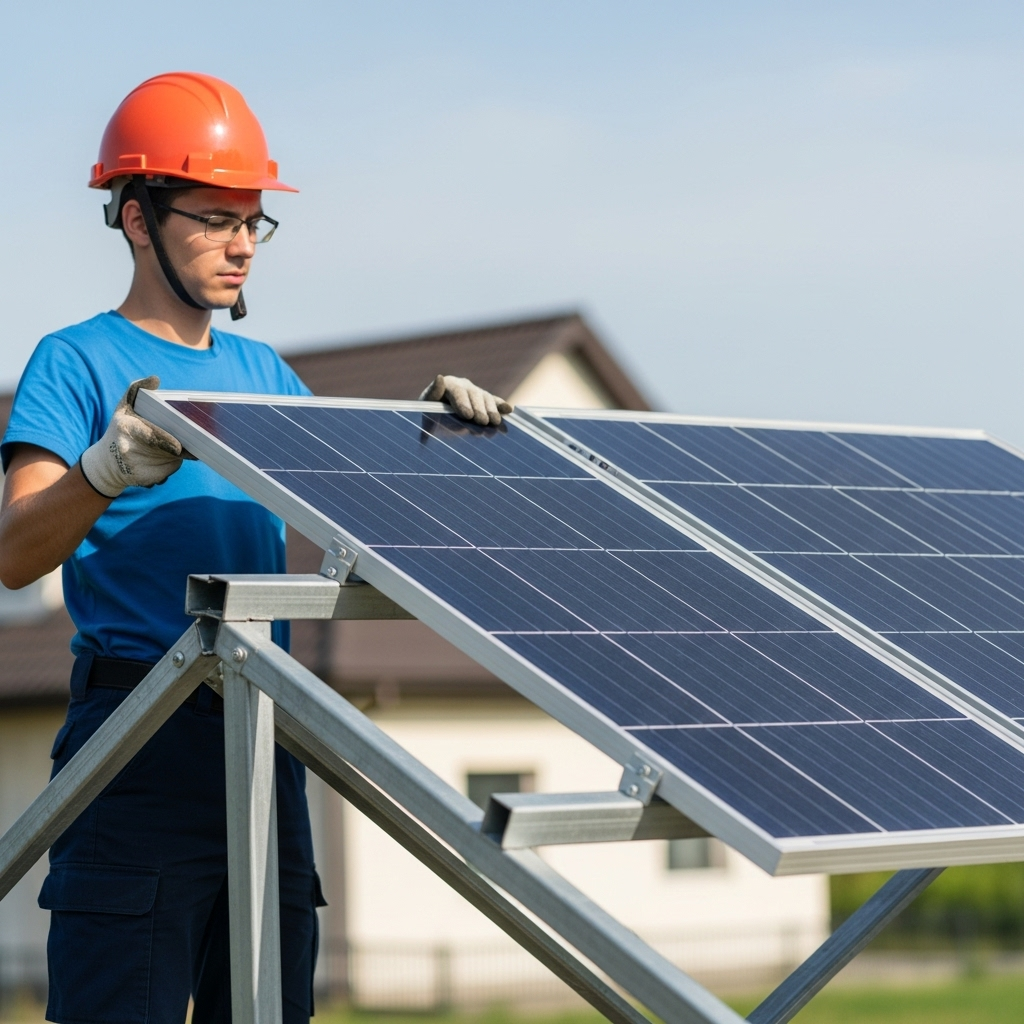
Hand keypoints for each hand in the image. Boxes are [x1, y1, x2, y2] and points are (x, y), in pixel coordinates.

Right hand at [79, 377, 189, 497]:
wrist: (106, 464)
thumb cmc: (119, 430)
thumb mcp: (123, 408)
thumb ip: (137, 390)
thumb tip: (156, 379)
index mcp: (125, 428)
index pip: (150, 435)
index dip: (166, 441)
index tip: (179, 447)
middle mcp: (129, 449)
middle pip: (166, 450)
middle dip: (180, 446)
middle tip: (188, 441)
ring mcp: (137, 467)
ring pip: (172, 460)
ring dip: (176, 454)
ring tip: (167, 447)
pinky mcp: (145, 481)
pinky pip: (169, 470)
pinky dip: (171, 464)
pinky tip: (161, 460)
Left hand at [419, 374, 513, 425]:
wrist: (435, 413)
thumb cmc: (428, 409)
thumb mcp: (425, 402)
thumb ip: (432, 392)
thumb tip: (439, 379)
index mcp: (449, 384)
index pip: (457, 392)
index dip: (463, 403)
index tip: (468, 415)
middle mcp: (464, 385)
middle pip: (474, 395)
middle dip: (479, 409)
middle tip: (483, 422)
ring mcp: (475, 392)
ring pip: (486, 398)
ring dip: (492, 410)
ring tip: (495, 422)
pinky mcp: (484, 400)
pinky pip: (494, 401)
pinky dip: (501, 405)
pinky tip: (509, 410)